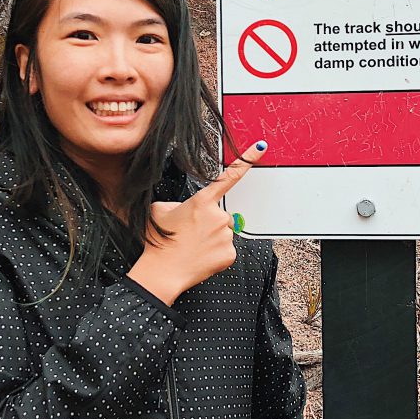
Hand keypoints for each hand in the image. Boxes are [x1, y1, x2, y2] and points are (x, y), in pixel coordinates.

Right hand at [126, 142, 265, 304]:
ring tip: (192, 247)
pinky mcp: (230, 253)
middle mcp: (218, 215)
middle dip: (208, 224)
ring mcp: (226, 235)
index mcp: (202, 201)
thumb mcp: (160, 211)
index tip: (260, 147)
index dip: (247, 159)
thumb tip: (185, 210)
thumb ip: (177, 204)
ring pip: (223, 233)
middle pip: (219, 216)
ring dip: (211, 239)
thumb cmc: (159, 240)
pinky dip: (215, 254)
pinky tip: (201, 257)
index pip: (229, 176)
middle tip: (189, 235)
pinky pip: (226, 250)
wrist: (162, 271)